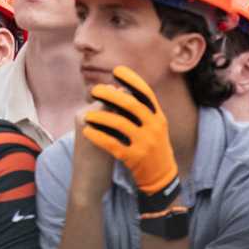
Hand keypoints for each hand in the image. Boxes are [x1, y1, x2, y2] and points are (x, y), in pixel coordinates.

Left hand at [81, 66, 181, 214]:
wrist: (161, 177)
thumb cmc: (153, 146)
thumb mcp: (154, 126)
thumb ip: (141, 110)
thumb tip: (119, 88)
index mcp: (158, 117)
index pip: (146, 93)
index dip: (132, 79)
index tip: (116, 70)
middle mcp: (154, 127)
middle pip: (131, 105)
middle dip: (110, 95)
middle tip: (94, 90)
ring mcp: (145, 143)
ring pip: (119, 124)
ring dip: (100, 117)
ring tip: (87, 115)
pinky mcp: (134, 158)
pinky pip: (112, 144)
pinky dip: (98, 136)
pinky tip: (87, 132)